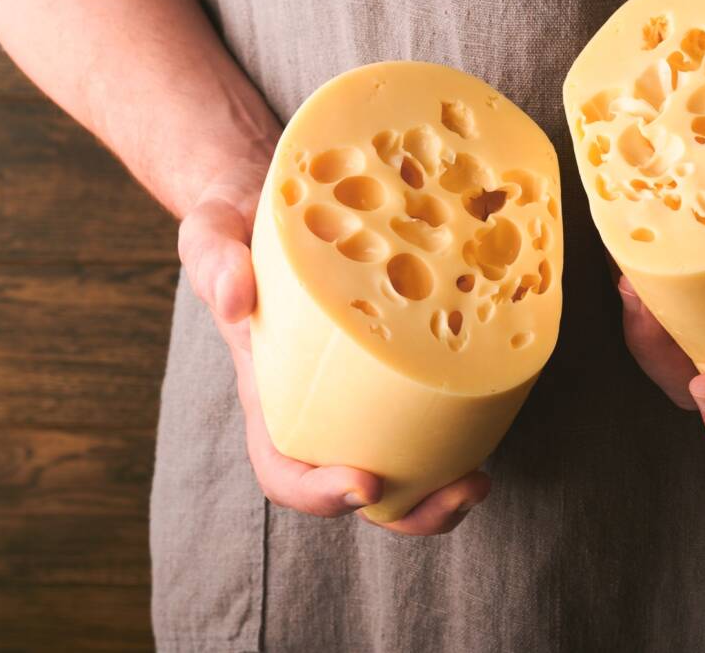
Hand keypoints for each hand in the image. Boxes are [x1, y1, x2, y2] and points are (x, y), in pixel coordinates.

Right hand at [178, 166, 489, 534]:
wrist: (272, 193)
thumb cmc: (235, 220)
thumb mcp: (211, 229)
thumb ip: (214, 259)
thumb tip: (237, 299)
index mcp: (270, 392)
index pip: (284, 470)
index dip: (320, 493)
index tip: (365, 482)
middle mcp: (319, 404)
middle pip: (360, 493)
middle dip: (410, 511)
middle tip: (459, 489)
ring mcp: (363, 389)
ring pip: (403, 469)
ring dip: (442, 488)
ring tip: (480, 477)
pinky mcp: (402, 360)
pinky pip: (431, 412)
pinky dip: (463, 431)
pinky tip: (492, 407)